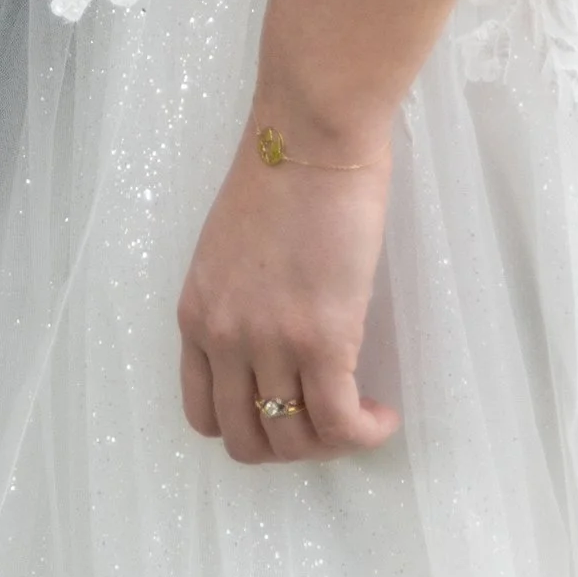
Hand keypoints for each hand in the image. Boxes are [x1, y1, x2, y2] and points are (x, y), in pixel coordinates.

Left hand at [177, 121, 399, 464]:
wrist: (310, 132)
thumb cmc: (280, 170)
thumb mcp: (228, 248)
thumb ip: (237, 301)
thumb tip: (272, 337)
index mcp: (196, 315)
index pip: (203, 414)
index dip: (247, 427)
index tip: (284, 410)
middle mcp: (223, 339)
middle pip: (248, 441)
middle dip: (290, 445)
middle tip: (325, 418)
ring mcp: (270, 343)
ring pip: (296, 441)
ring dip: (331, 442)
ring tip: (359, 415)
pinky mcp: (322, 339)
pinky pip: (340, 423)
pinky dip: (365, 433)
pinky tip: (382, 415)